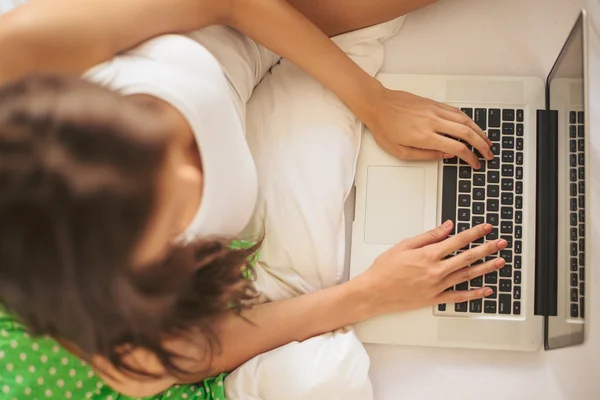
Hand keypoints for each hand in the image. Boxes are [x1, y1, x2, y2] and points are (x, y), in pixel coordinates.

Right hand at [356, 221, 506, 315]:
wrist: (374, 292)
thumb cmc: (384, 269)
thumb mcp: (404, 245)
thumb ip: (428, 236)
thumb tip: (446, 227)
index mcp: (428, 255)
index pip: (457, 241)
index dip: (474, 233)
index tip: (486, 228)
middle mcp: (435, 271)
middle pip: (467, 257)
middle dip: (487, 249)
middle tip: (500, 243)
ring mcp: (436, 286)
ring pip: (467, 276)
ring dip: (485, 268)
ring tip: (499, 262)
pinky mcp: (434, 299)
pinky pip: (458, 296)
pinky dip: (473, 294)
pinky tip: (485, 290)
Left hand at [363, 88, 493, 168]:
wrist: (377, 105)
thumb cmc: (384, 127)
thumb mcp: (399, 151)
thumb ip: (425, 155)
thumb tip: (445, 155)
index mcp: (425, 136)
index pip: (456, 147)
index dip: (470, 157)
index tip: (475, 163)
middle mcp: (433, 121)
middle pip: (466, 133)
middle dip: (481, 145)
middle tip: (489, 154)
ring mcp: (435, 110)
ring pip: (465, 120)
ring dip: (479, 131)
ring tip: (487, 141)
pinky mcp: (433, 103)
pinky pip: (456, 111)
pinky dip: (468, 119)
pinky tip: (472, 126)